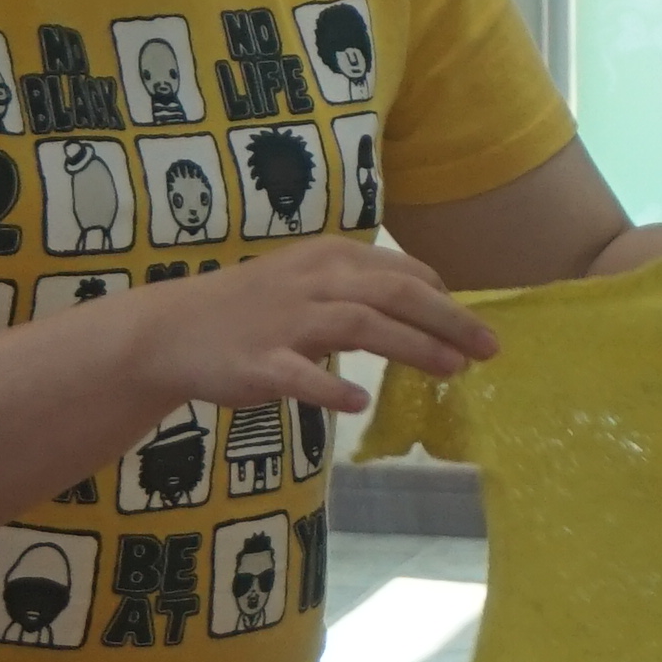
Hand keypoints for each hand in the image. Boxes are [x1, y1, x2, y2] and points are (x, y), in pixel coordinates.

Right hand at [114, 237, 493, 413]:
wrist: (172, 330)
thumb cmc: (250, 308)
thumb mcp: (309, 282)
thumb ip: (362, 290)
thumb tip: (427, 308)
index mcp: (329, 256)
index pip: (402, 271)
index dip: (446, 299)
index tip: (475, 327)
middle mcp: (313, 280)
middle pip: (395, 293)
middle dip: (449, 320)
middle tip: (489, 348)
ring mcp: (286, 320)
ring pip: (361, 324)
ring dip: (412, 346)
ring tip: (452, 370)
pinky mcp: (260, 360)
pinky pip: (299, 375)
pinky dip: (329, 389)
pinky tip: (358, 405)